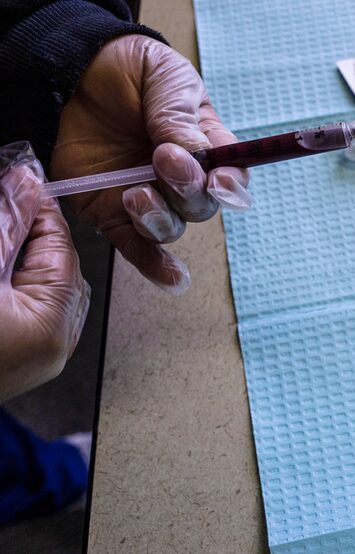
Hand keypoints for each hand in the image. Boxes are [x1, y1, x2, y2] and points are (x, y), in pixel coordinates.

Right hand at [0, 143, 89, 401]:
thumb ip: (7, 225)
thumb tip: (25, 184)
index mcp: (50, 324)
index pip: (61, 248)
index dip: (42, 211)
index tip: (25, 182)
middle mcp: (55, 346)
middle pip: (59, 268)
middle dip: (34, 232)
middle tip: (11, 200)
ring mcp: (39, 358)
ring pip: (47, 288)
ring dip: (26, 256)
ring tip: (6, 228)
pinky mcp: (20, 360)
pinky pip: (32, 310)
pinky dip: (19, 283)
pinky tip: (4, 264)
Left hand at [51, 35, 250, 293]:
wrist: (76, 70)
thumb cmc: (132, 72)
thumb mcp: (167, 81)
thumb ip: (181, 119)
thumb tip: (197, 156)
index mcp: (207, 148)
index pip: (232, 178)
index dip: (231, 186)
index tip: (220, 180)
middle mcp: (182, 180)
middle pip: (201, 207)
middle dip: (186, 189)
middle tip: (164, 158)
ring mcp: (149, 198)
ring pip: (170, 228)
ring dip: (159, 218)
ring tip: (137, 192)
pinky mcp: (113, 213)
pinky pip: (137, 248)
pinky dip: (156, 268)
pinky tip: (173, 280)